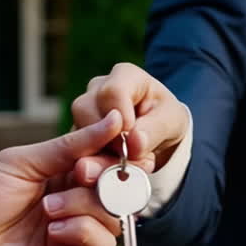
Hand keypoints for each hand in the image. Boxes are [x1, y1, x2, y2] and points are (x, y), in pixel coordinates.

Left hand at [0, 113, 124, 245]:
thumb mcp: (25, 161)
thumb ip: (72, 144)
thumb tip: (114, 119)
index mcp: (66, 173)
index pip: (109, 158)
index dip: (115, 151)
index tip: (116, 141)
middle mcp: (77, 202)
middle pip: (121, 185)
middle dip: (106, 175)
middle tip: (80, 173)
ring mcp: (78, 233)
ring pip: (116, 213)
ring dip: (85, 205)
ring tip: (49, 209)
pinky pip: (104, 245)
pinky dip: (83, 232)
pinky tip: (53, 231)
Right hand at [71, 63, 188, 172]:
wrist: (157, 134)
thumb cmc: (165, 119)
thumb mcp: (171, 123)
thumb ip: (153, 132)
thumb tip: (133, 144)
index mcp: (124, 76)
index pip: (111, 92)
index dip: (120, 120)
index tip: (132, 141)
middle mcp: (97, 88)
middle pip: (85, 110)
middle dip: (106, 141)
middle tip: (130, 159)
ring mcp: (83, 110)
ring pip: (75, 131)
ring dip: (99, 155)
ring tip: (126, 164)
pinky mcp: (76, 132)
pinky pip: (74, 149)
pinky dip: (94, 163)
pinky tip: (112, 169)